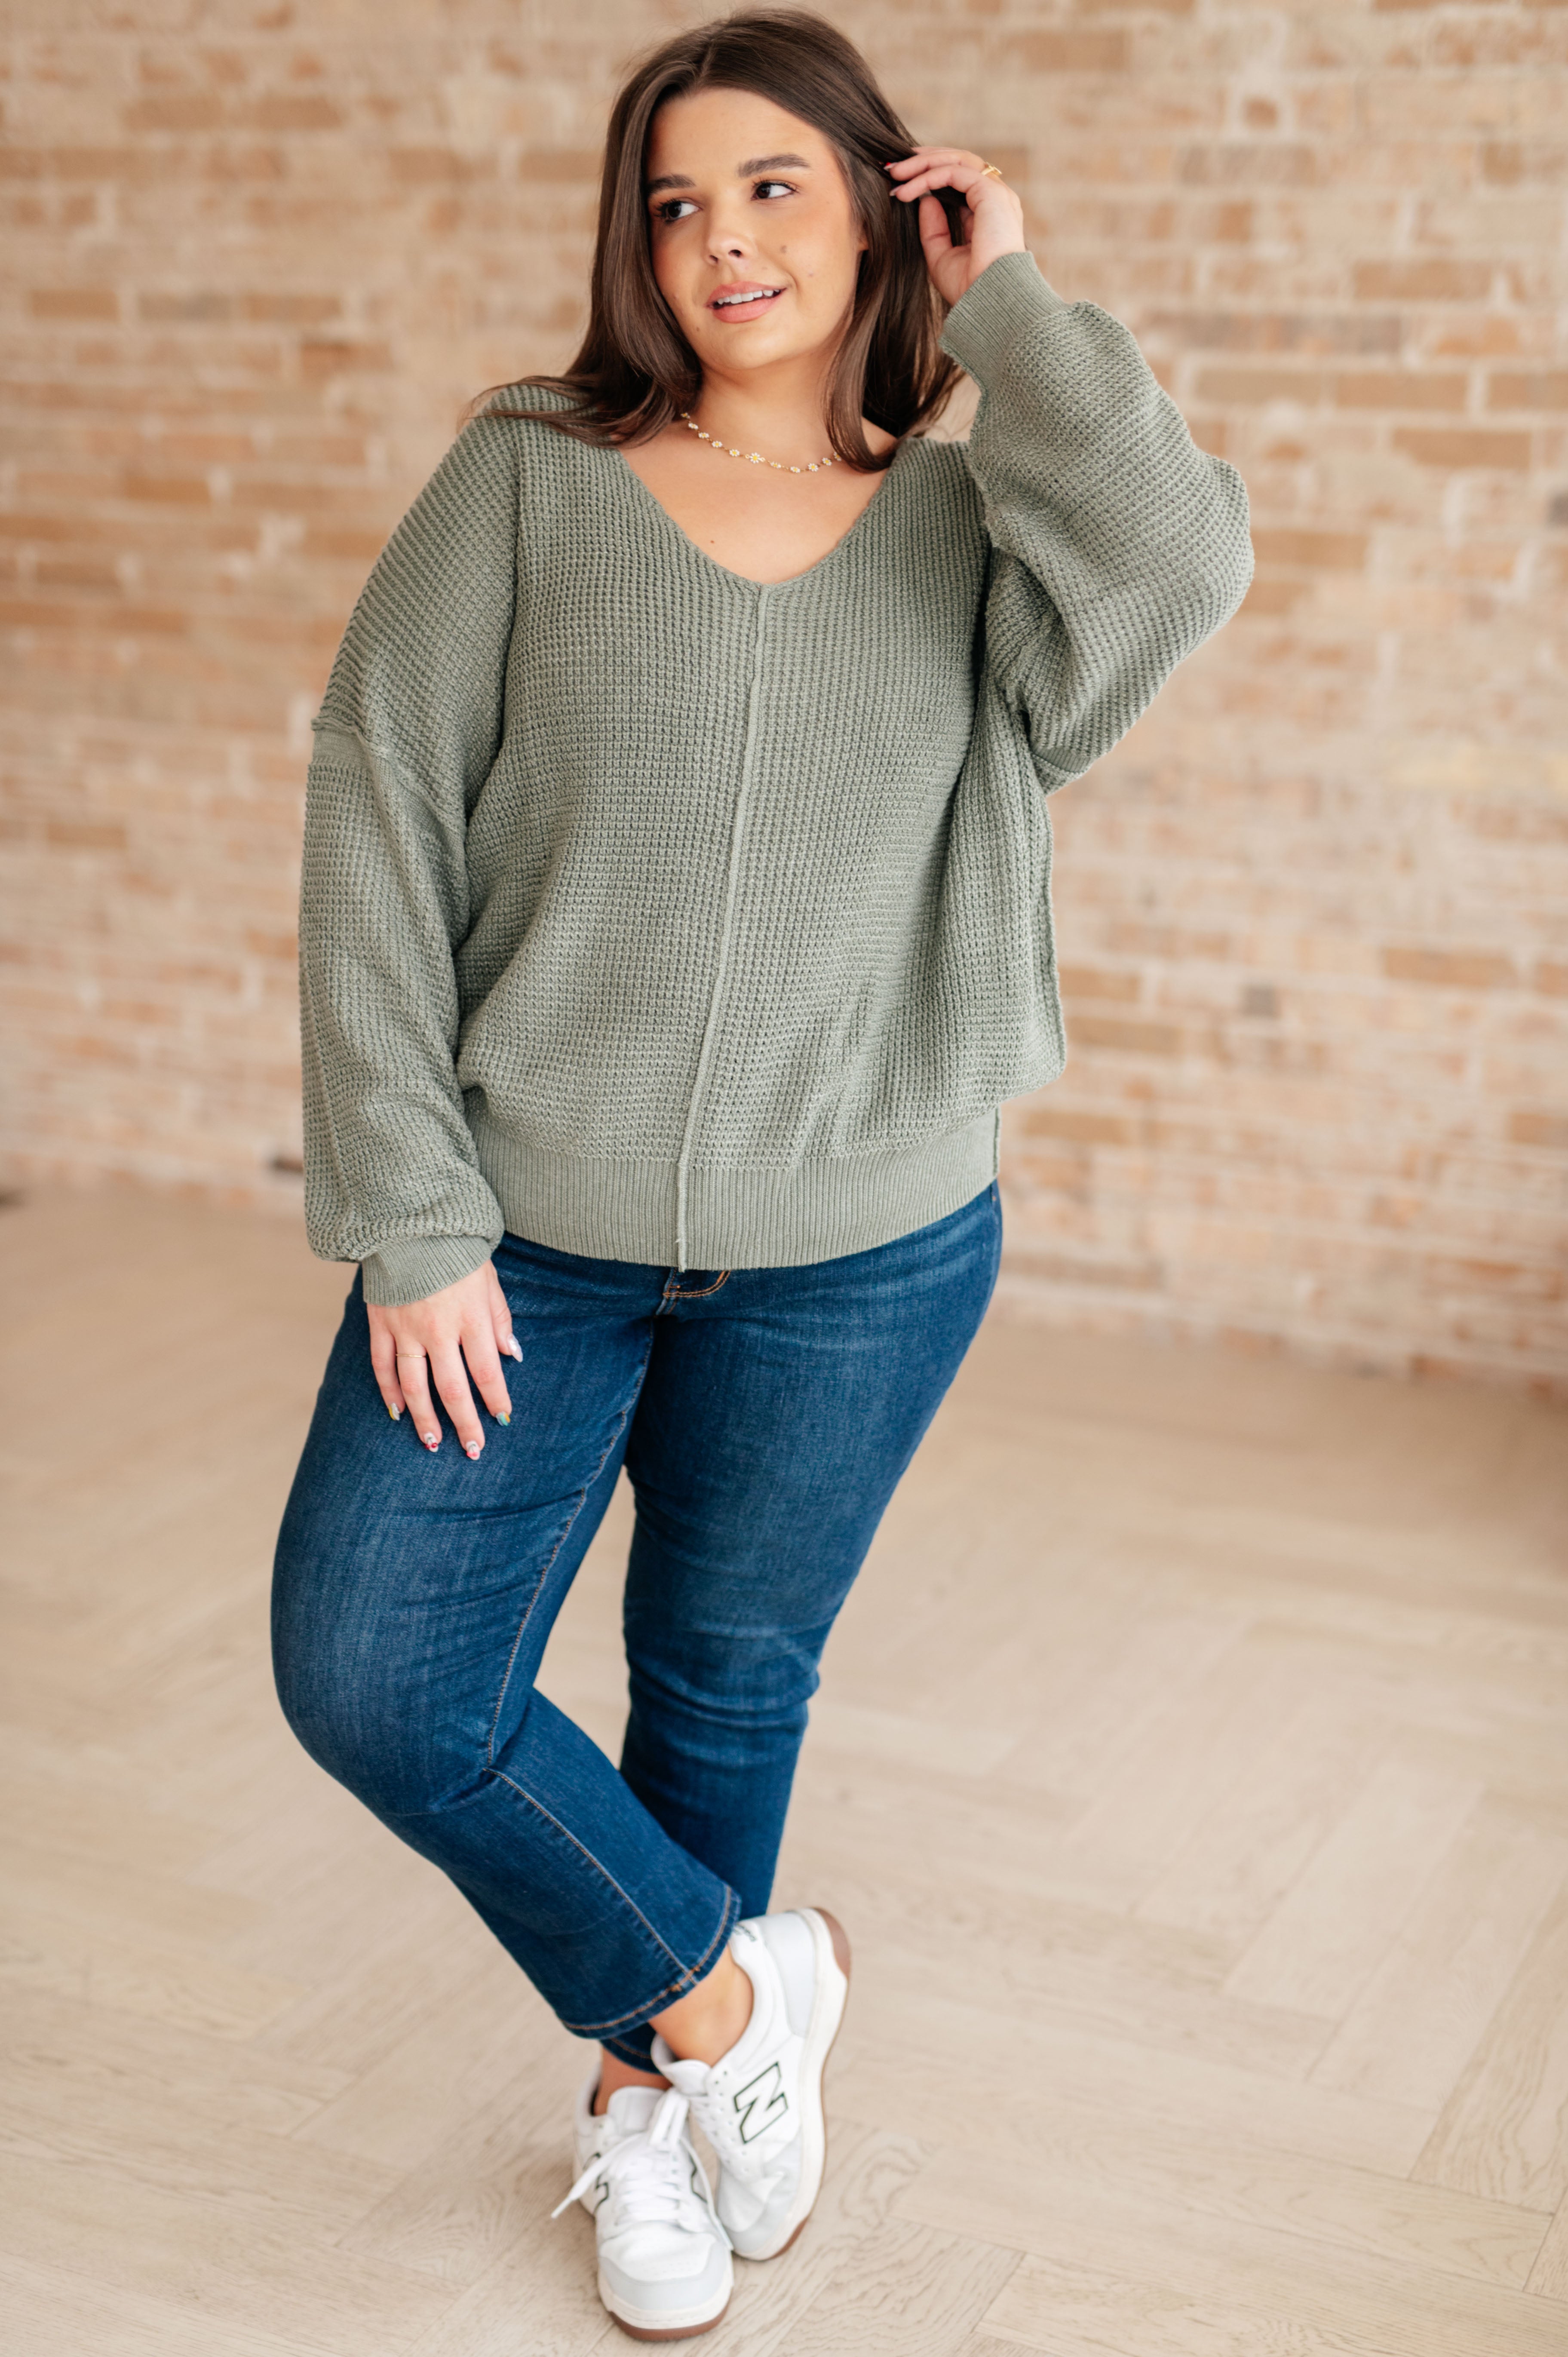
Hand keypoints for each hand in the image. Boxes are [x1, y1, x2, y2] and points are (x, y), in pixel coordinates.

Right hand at [366, 1260, 520, 1460]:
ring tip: (433, 1443)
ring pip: (414, 1385)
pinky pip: (383, 1366)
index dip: (495, 1399)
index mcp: (470, 1317)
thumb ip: (499, 1319)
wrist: (409, 1222)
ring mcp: (405, 1328)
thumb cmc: (456, 1250)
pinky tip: (397, 1412)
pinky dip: (389, 1392)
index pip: (487, 1370)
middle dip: (464, 1423)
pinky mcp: (380, 1323)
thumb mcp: (489, 1279)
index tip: (502, 1420)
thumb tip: (511, 1356)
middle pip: (452, 1388)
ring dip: (425, 1418)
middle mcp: (438, 1329)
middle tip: (473, 1450)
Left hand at [884, 146, 1026, 307]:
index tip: (900, 182)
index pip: (959, 179)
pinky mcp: (990, 193)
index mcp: (988, 212)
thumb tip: (924, 199)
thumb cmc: (970, 289)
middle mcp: (995, 198)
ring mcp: (996, 193)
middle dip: (924, 160)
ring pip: (957, 160)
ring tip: (895, 173)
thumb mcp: (941, 256)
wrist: (989, 302)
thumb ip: (934, 228)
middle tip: (894, 167)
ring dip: (923, 163)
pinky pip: (953, 172)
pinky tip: (906, 190)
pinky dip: (927, 177)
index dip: (929, 175)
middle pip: (958, 162)